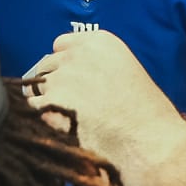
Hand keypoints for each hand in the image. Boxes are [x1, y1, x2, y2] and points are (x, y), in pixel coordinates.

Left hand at [27, 31, 185, 185]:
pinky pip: (33, 109)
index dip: (65, 65)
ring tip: (73, 122)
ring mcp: (61, 78)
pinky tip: (66, 130)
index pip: (60, 45)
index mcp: (98, 42)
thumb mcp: (125, 71)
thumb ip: (95, 65)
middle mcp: (77, 55)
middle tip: (75, 108)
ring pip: (38, 88)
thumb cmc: (147, 115)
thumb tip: (67, 75)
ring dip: (48, 103)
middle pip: (47, 66)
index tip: (73, 81)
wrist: (152, 144)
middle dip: (55, 84)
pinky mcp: (50, 104)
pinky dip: (44, 120)